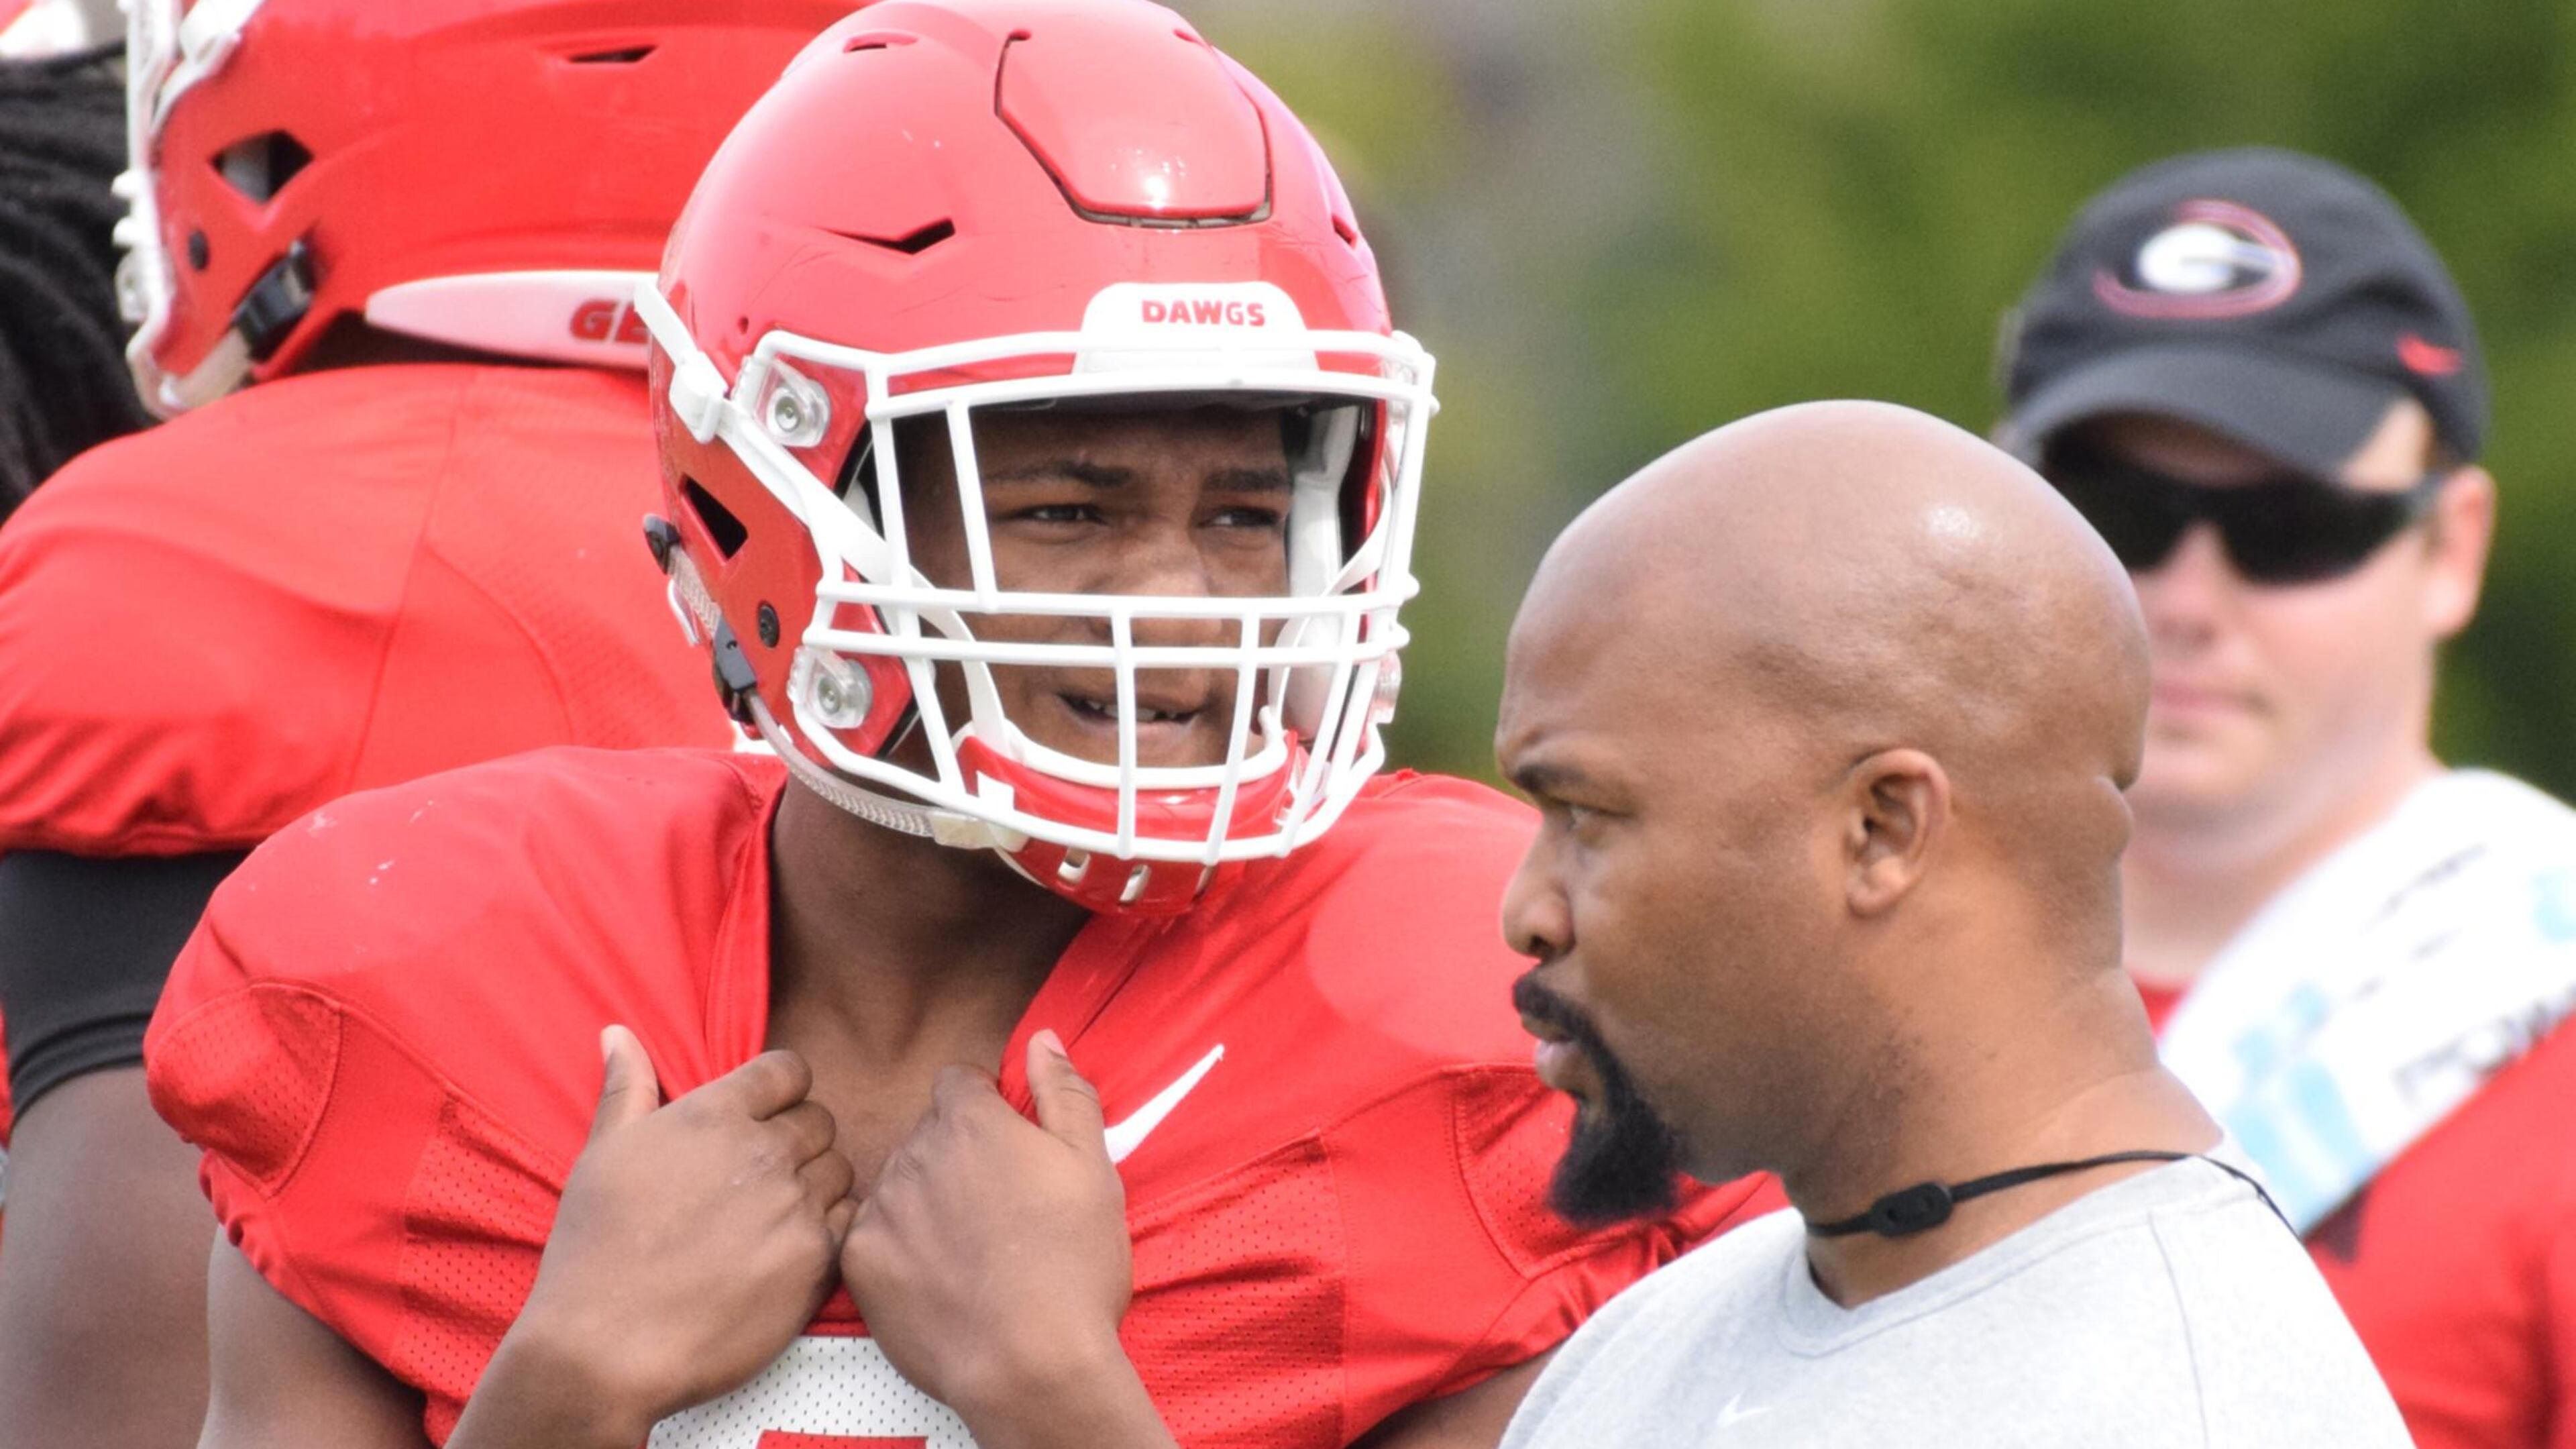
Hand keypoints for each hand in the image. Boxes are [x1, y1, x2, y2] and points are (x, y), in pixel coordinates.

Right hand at [459, 1027, 854, 1446]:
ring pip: (839, 1169)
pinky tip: (787, 1249)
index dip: (779, 1091)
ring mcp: (796, 1205)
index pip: (789, 1070)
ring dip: (816, 1183)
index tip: (761, 1117)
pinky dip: (829, 1228)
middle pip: (819, 1120)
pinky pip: (849, 1221)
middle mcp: (765, 1151)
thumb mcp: (602, 1157)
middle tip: (760, 1177)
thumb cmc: (595, 1249)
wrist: (607, 1349)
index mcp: (715, 1114)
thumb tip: (619, 1034)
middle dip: (797, 1139)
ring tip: (771, 1215)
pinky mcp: (816, 1260)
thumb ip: (628, 1089)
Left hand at [841, 1032, 1153, 1443]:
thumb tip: (1042, 1038)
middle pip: (928, 1133)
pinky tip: (939, 1278)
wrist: (1030, 1363)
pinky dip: (900, 1248)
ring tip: (970, 1249)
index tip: (1009, 1146)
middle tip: (998, 1208)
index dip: (986, 1108)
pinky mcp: (860, 1263)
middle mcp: (914, 1153)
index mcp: (970, 1121)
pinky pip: (873, 1234)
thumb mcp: (1093, 1167)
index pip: (958, 1081)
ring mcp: (881, 1209)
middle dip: (956, 1155)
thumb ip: (1064, 1092)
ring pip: (899, 1182)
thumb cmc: (1073, 1263)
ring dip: (926, 1200)